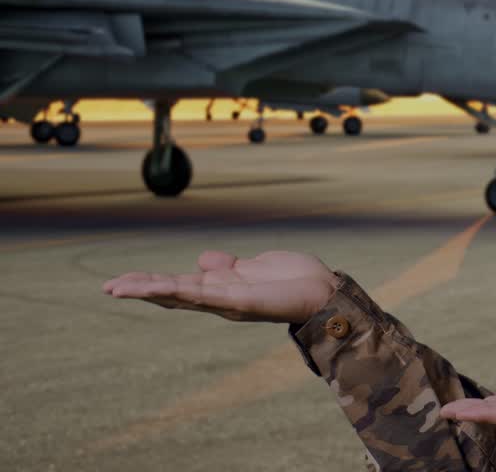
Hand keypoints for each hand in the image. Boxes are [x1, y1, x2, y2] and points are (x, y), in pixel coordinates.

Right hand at [101, 250, 340, 323]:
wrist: (323, 291)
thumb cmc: (294, 279)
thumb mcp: (254, 266)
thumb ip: (227, 266)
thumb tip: (202, 260)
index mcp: (221, 287)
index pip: (178, 285)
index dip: (151, 283)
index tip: (122, 281)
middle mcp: (219, 297)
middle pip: (171, 292)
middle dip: (140, 289)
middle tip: (107, 287)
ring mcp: (226, 300)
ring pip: (178, 294)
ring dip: (147, 290)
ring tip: (116, 288)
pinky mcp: (237, 300)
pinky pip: (201, 294)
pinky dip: (175, 291)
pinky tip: (154, 288)